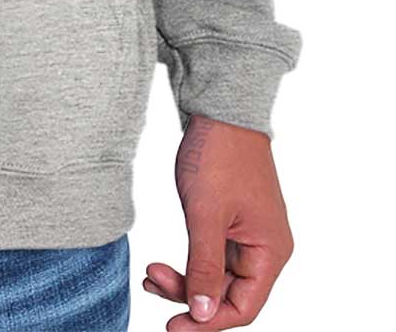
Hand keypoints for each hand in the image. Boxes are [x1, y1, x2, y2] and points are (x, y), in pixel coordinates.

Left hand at [142, 114, 294, 327]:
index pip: (243, 308)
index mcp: (269, 251)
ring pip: (215, 277)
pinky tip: (160, 268)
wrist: (219, 109)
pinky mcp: (231, 224)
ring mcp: (248, 236)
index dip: (208, 322)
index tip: (174, 327)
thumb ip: (203, 265)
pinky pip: (210, 256)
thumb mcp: (206, 214)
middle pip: (227, 295)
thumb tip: (200, 313)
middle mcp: (264, 249)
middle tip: (151, 286)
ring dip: (183, 280)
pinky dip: (187, 263)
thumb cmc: (219, 155)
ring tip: (150, 275)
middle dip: (188, 295)